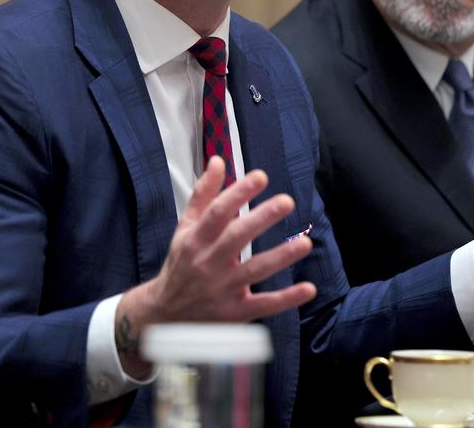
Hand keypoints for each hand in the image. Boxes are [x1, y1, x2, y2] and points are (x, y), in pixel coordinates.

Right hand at [114, 157, 316, 376]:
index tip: (260, 177)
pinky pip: (264, 305)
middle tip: (286, 201)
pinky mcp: (235, 312)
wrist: (164, 313)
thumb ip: (203, 195)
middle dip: (262, 219)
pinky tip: (308, 288)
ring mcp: (222, 289)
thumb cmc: (181, 263)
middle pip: (237, 238)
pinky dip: (286, 299)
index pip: (217, 213)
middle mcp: (208, 263)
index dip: (238, 193)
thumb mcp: (185, 228)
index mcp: (196, 240)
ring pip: (254, 270)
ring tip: (305, 243)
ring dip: (280, 256)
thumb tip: (219, 161)